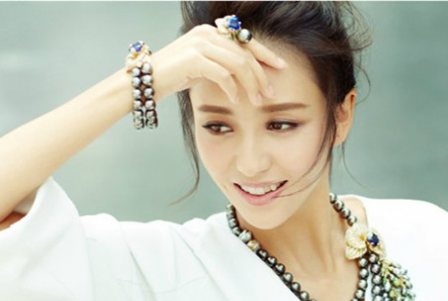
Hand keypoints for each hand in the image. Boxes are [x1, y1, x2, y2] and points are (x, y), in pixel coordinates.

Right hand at [149, 24, 287, 103]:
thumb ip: (221, 63)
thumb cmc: (174, 77)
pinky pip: (223, 74)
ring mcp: (200, 44)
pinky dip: (233, 89)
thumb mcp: (202, 66)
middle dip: (261, 74)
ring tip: (257, 101)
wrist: (145, 82)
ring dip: (251, 84)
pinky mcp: (194, 59)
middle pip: (245, 53)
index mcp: (211, 31)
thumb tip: (245, 73)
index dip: (266, 53)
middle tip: (270, 93)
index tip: (281, 67)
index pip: (246, 40)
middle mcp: (207, 33)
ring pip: (238, 63)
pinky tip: (236, 101)